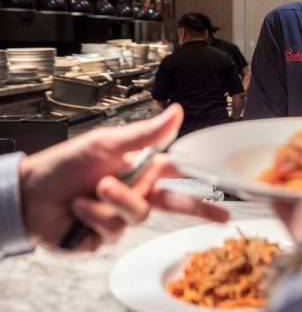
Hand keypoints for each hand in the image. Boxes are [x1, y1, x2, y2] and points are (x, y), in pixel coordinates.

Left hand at [19, 104, 228, 251]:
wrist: (29, 194)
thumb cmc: (65, 164)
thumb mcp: (108, 142)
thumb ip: (146, 133)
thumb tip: (177, 111)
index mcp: (141, 169)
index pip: (180, 172)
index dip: (202, 180)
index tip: (224, 184)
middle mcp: (136, 193)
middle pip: (176, 203)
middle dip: (200, 208)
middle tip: (222, 214)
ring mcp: (122, 216)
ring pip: (137, 214)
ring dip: (113, 201)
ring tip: (92, 191)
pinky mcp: (106, 237)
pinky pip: (113, 229)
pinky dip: (93, 216)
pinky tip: (79, 208)